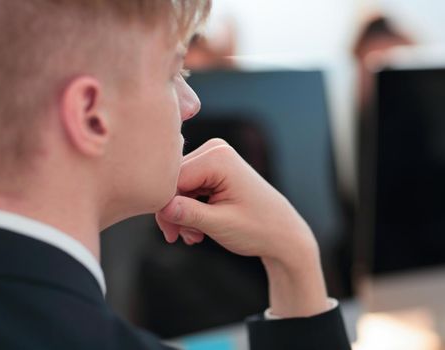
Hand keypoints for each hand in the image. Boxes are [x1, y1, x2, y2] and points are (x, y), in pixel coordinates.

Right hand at [156, 138, 329, 316]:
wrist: (284, 234)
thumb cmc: (260, 228)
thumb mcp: (220, 224)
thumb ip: (187, 213)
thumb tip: (160, 207)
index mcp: (218, 157)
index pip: (172, 178)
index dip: (165, 208)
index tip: (172, 235)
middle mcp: (215, 150)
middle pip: (173, 181)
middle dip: (174, 213)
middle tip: (184, 237)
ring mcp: (215, 158)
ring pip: (178, 187)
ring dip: (182, 215)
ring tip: (196, 235)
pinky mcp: (215, 170)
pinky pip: (189, 188)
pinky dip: (190, 210)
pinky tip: (199, 228)